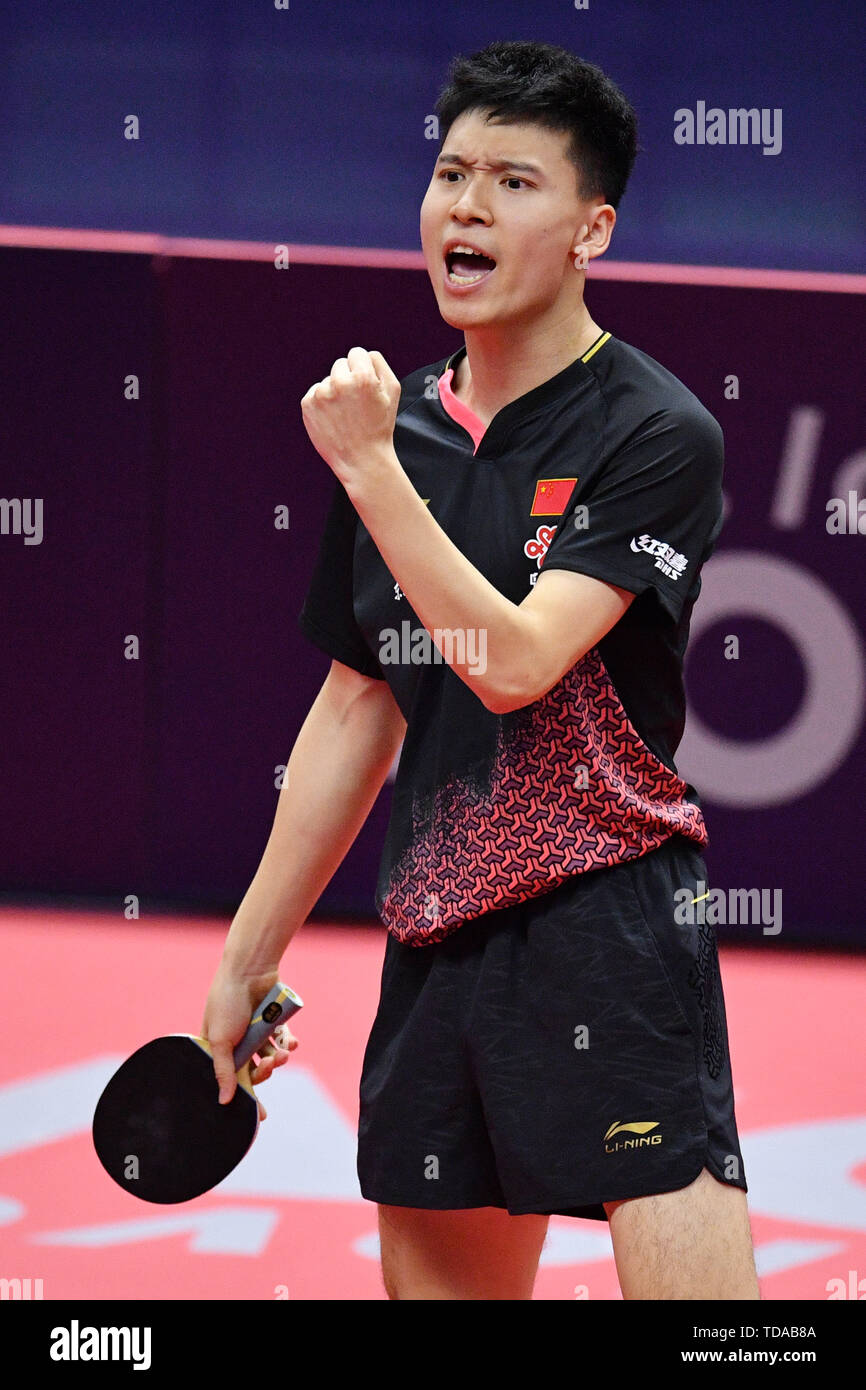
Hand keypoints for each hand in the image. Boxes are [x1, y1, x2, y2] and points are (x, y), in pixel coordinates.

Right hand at [200, 962, 299, 1118]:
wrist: (249, 970)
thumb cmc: (227, 1003)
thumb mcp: (220, 1041)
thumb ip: (224, 1072)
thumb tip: (224, 1101)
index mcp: (217, 1049)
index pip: (232, 1080)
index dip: (246, 1096)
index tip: (260, 1115)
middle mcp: (236, 1042)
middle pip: (254, 1069)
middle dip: (266, 1071)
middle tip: (273, 1066)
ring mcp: (255, 1032)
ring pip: (270, 1056)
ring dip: (279, 1057)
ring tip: (283, 1053)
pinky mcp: (272, 1021)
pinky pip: (282, 1040)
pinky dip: (288, 1043)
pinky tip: (293, 1044)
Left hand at [300, 346, 401, 487]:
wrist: (361, 460)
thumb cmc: (379, 425)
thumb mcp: (393, 391)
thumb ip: (379, 364)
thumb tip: (362, 354)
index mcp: (362, 377)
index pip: (356, 353)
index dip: (362, 369)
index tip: (365, 386)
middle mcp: (340, 382)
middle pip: (340, 364)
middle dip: (348, 379)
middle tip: (356, 404)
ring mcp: (321, 394)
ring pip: (327, 380)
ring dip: (335, 391)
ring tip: (345, 414)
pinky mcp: (307, 405)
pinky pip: (315, 392)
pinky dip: (323, 403)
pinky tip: (333, 418)